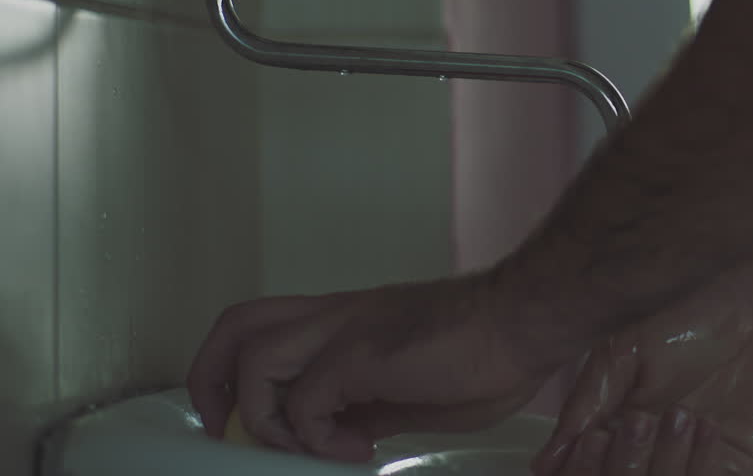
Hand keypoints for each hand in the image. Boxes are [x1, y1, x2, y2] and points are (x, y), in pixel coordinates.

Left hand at [186, 275, 557, 461]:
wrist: (527, 318)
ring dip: (265, 419)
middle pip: (235, 326)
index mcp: (346, 320)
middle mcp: (335, 316)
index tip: (252, 425)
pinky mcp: (360, 354)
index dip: (237, 377)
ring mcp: (345, 329)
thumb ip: (369, 405)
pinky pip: (302, 402)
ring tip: (307, 449)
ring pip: (253, 360)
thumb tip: (338, 438)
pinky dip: (315, 439)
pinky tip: (358, 451)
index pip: (263, 329)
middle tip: (228, 430)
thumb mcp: (413, 389)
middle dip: (211, 383)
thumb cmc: (489, 349)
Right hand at [531, 274, 752, 475]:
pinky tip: (703, 424)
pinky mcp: (736, 466)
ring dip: (662, 461)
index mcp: (618, 432)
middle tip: (635, 422)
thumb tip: (547, 459)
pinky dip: (699, 463)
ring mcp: (694, 463)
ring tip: (674, 414)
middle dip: (623, 464)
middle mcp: (654, 453)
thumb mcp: (621, 354)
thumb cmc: (687, 317)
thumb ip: (585, 405)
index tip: (589, 441)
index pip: (589, 472)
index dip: (582, 468)